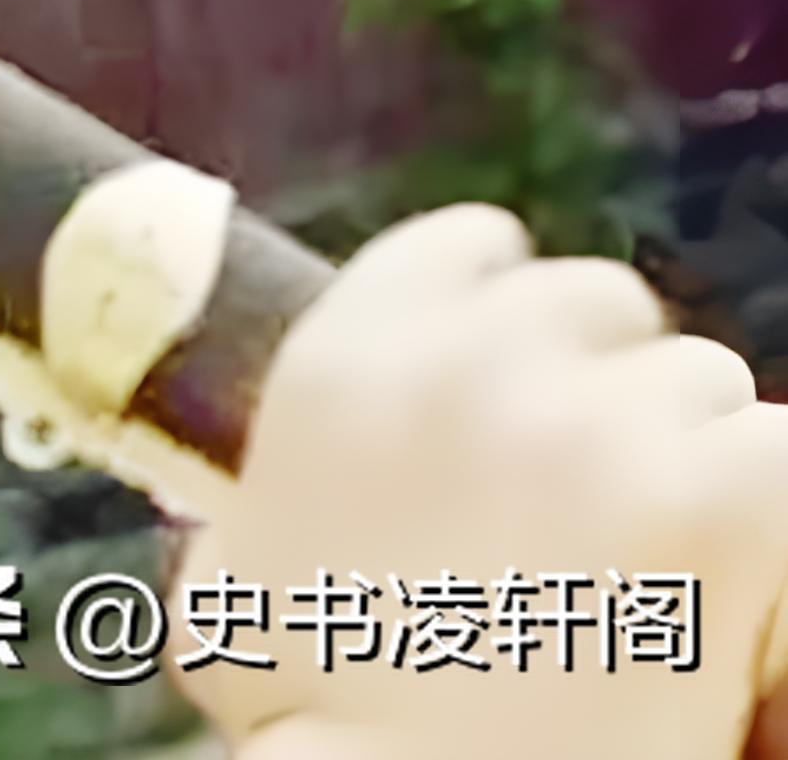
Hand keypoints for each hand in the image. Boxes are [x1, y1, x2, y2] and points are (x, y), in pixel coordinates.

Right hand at [169, 205, 787, 758]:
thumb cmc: (323, 730)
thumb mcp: (230, 595)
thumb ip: (244, 515)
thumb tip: (239, 512)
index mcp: (348, 361)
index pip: (469, 249)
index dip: (504, 311)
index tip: (522, 376)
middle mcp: (470, 362)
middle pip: (600, 300)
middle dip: (607, 380)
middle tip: (602, 483)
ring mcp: (600, 423)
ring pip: (704, 383)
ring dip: (694, 454)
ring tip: (665, 553)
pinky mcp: (720, 494)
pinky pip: (783, 454)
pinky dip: (770, 512)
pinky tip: (735, 578)